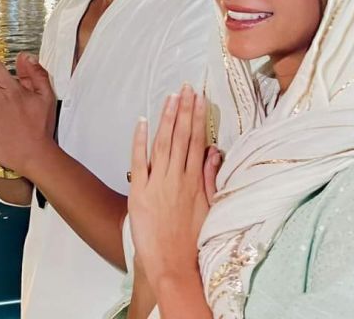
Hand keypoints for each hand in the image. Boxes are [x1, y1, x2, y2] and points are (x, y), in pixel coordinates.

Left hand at [128, 85, 221, 288]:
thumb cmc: (192, 241)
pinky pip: (139, 161)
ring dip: (167, 118)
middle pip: (181, 136)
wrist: (174, 267)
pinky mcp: (139, 192)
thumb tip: (214, 151)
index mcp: (194, 180)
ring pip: (163, 143)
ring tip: (171, 97)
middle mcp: (176, 177)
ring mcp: (157, 183)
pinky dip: (140, 140)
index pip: (197, 141)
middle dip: (183, 110)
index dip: (197, 117)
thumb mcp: (208, 208)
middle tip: (186, 87)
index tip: (199, 98)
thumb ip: (209, 178)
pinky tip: (142, 121)